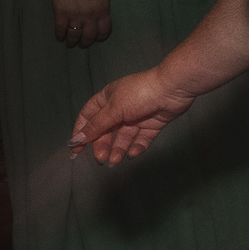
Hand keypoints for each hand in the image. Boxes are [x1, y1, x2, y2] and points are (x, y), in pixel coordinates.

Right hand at [52, 0, 112, 47]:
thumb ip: (103, 9)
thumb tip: (102, 21)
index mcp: (103, 11)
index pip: (104, 32)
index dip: (100, 38)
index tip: (96, 40)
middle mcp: (90, 16)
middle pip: (89, 37)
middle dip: (85, 44)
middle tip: (81, 45)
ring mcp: (75, 15)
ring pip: (74, 37)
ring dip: (71, 42)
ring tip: (69, 43)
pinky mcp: (61, 13)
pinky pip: (60, 30)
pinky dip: (60, 36)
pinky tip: (60, 37)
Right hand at [70, 67, 193, 164]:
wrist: (172, 89)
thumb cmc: (140, 93)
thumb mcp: (113, 109)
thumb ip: (96, 126)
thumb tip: (76, 138)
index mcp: (107, 98)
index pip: (88, 117)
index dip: (81, 133)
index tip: (75, 149)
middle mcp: (121, 108)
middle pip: (105, 131)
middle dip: (102, 145)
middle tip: (101, 159)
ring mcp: (137, 117)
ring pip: (123, 138)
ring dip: (118, 149)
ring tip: (116, 160)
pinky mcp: (152, 124)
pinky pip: (141, 139)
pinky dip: (136, 147)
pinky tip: (132, 153)